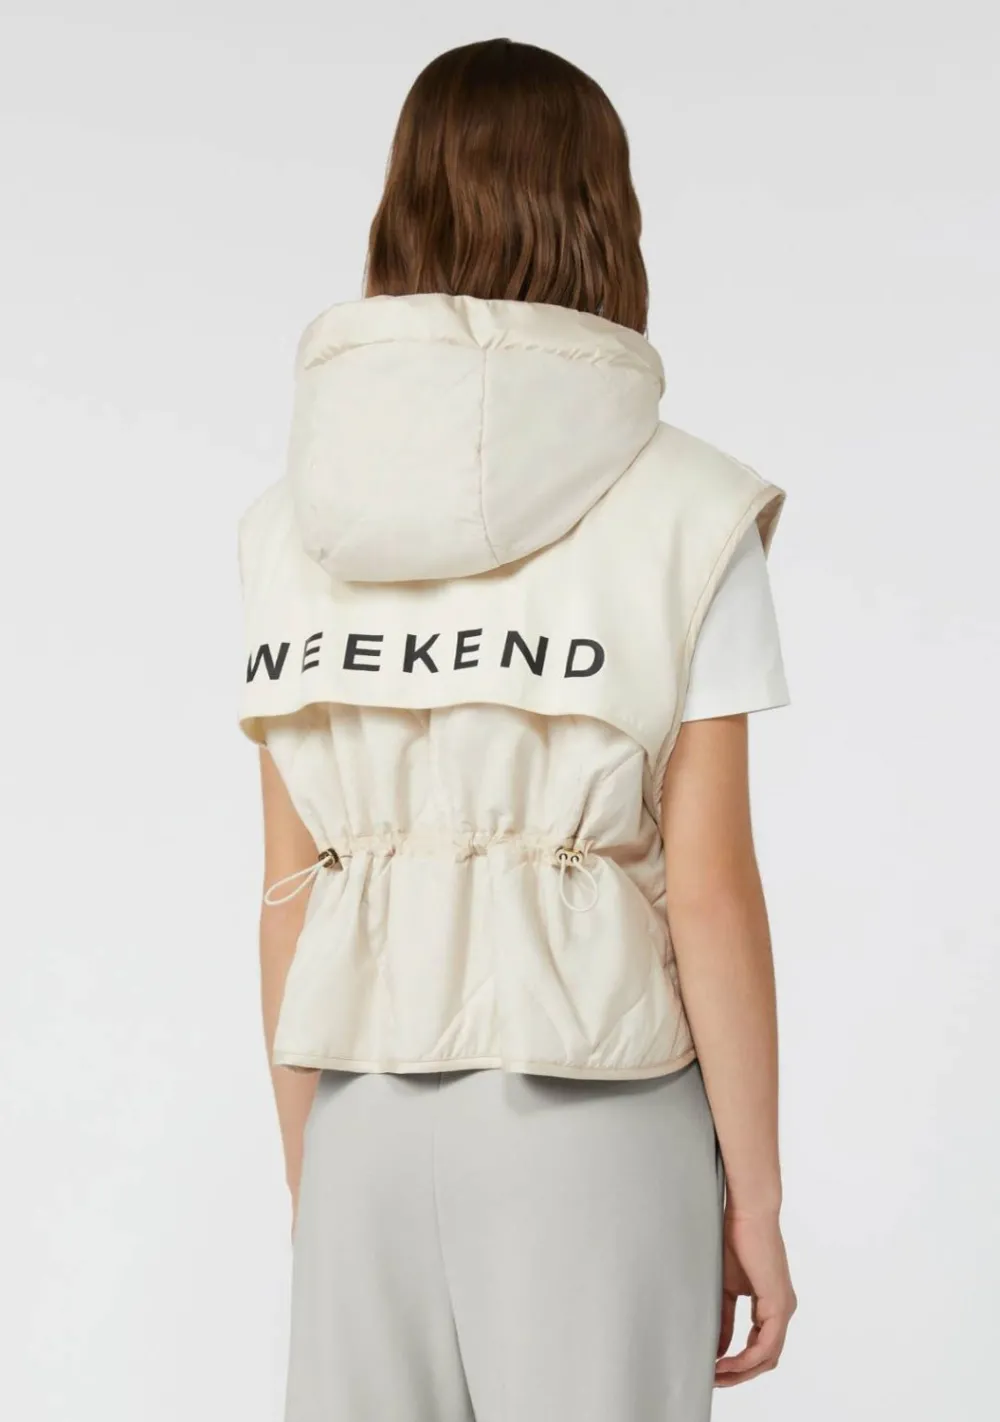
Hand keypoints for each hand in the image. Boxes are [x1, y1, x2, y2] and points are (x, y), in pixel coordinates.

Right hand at [715, 1208, 795, 1385]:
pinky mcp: (778, 1303)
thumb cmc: (737, 1239)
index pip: (760, 1347)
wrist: (748, 1212)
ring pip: (768, 1356)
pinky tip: (727, 1362)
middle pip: (767, 1358)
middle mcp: (783, 1310)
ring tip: (717, 1374)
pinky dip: (747, 1358)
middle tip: (714, 1380)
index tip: (714, 1369)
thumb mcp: (727, 1287)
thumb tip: (718, 1348)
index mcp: (772, 1305)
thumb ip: (726, 1318)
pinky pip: (766, 1344)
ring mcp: (783, 1308)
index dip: (739, 1363)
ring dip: (742, 1371)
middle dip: (740, 1374)